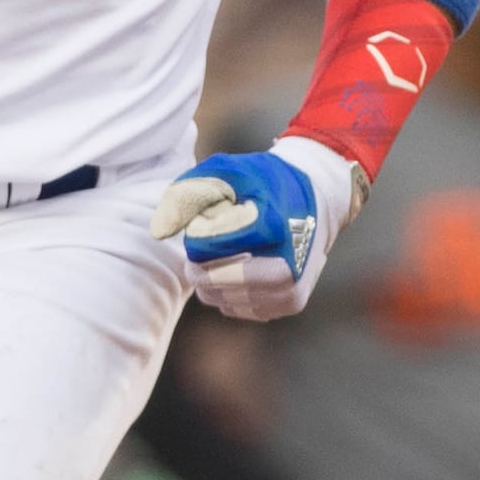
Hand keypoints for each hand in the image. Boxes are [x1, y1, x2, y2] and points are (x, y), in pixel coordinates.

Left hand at [151, 135, 365, 320]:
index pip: (208, 247)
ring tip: (220, 256)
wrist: (320, 198)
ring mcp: (291, 289)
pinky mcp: (291, 303)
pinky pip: (237, 308)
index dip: (197, 237)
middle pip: (212, 280)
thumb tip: (159, 232)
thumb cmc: (267, 180)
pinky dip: (226, 293)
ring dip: (209, 280)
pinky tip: (236, 271)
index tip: (203, 225)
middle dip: (199, 264)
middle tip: (202, 248)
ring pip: (221, 298)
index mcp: (271, 227)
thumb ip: (188, 193)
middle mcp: (287, 266)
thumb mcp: (227, 171)